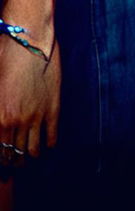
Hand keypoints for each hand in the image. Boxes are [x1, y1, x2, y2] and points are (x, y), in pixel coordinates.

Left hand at [0, 35, 59, 164]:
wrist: (28, 43)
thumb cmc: (3, 60)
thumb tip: (0, 121)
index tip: (1, 165)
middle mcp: (14, 122)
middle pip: (11, 154)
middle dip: (11, 163)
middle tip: (12, 167)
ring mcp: (35, 116)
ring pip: (31, 148)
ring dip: (29, 157)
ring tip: (28, 159)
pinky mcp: (52, 107)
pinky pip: (52, 134)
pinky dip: (49, 144)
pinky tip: (48, 147)